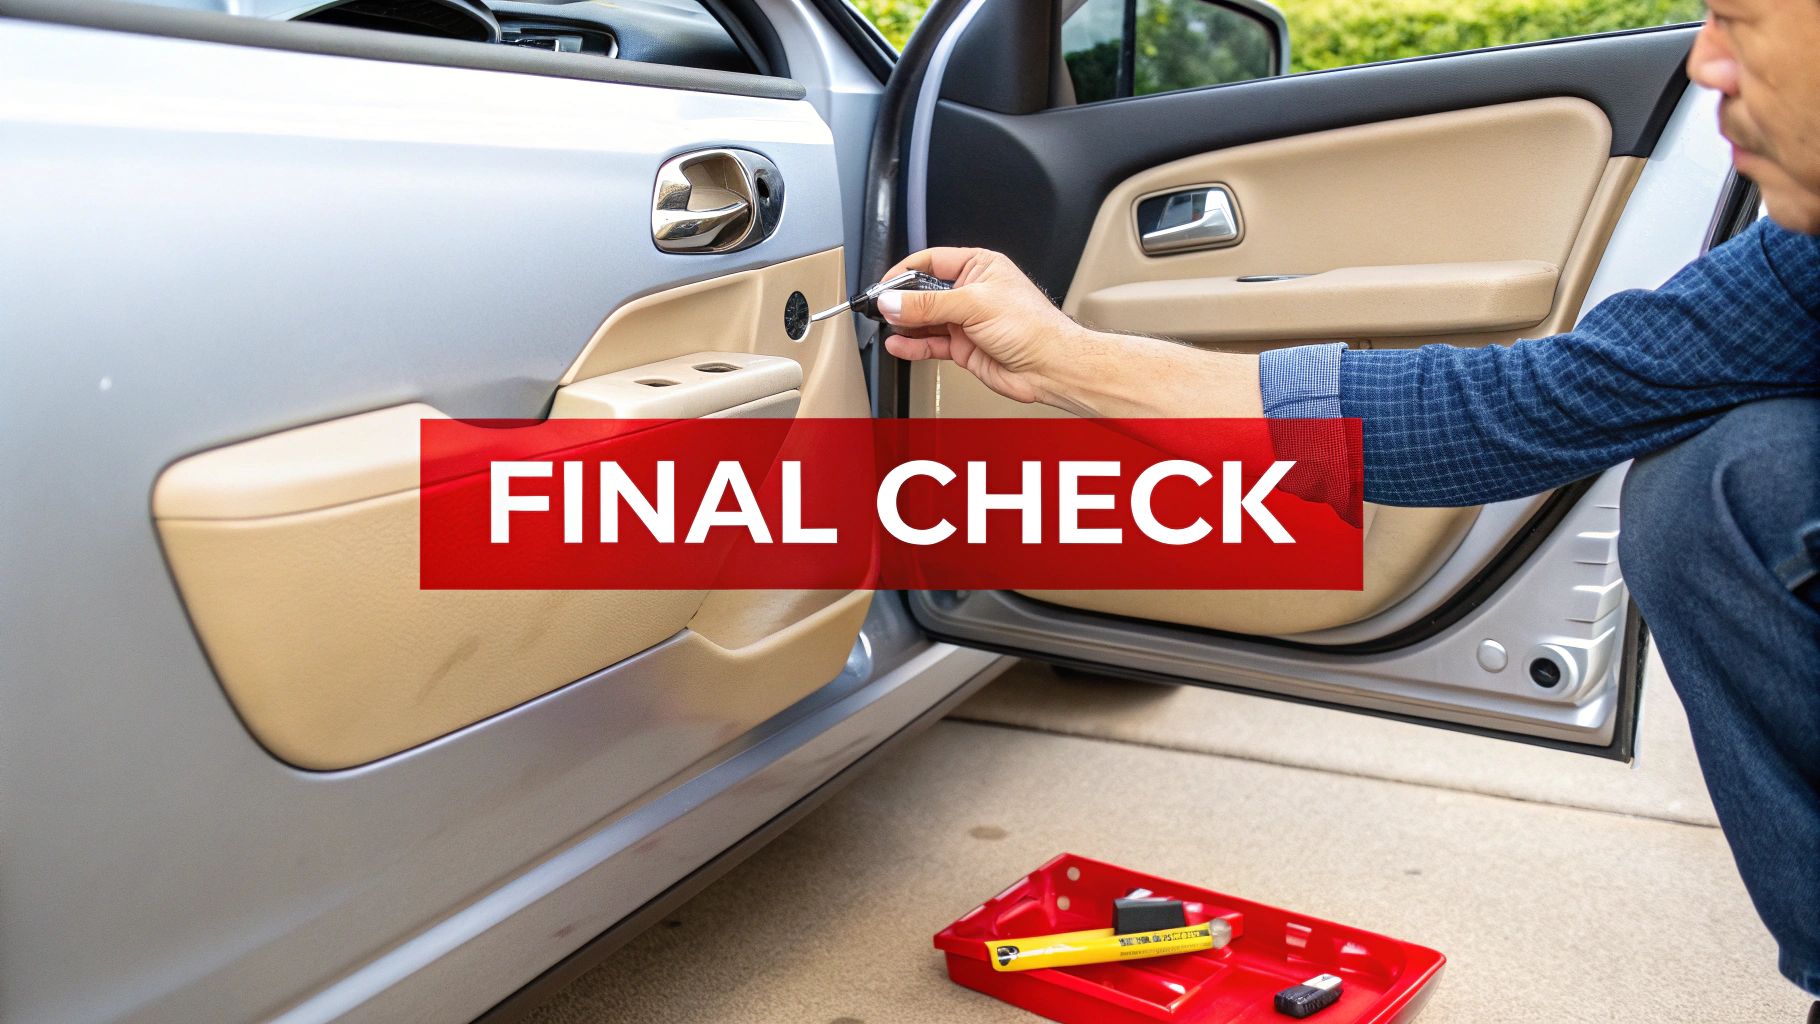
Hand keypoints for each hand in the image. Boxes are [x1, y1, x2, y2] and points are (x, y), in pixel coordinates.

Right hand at [877, 247, 1085, 404]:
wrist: (1050, 367)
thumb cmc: (1033, 327)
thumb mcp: (975, 305)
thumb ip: (930, 305)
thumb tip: (895, 302)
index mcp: (979, 267)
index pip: (932, 262)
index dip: (905, 272)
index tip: (884, 285)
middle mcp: (971, 291)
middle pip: (924, 292)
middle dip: (902, 301)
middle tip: (881, 308)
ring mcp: (966, 321)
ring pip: (925, 320)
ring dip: (905, 325)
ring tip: (886, 326)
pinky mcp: (964, 347)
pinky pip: (931, 344)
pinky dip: (913, 346)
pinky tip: (899, 345)